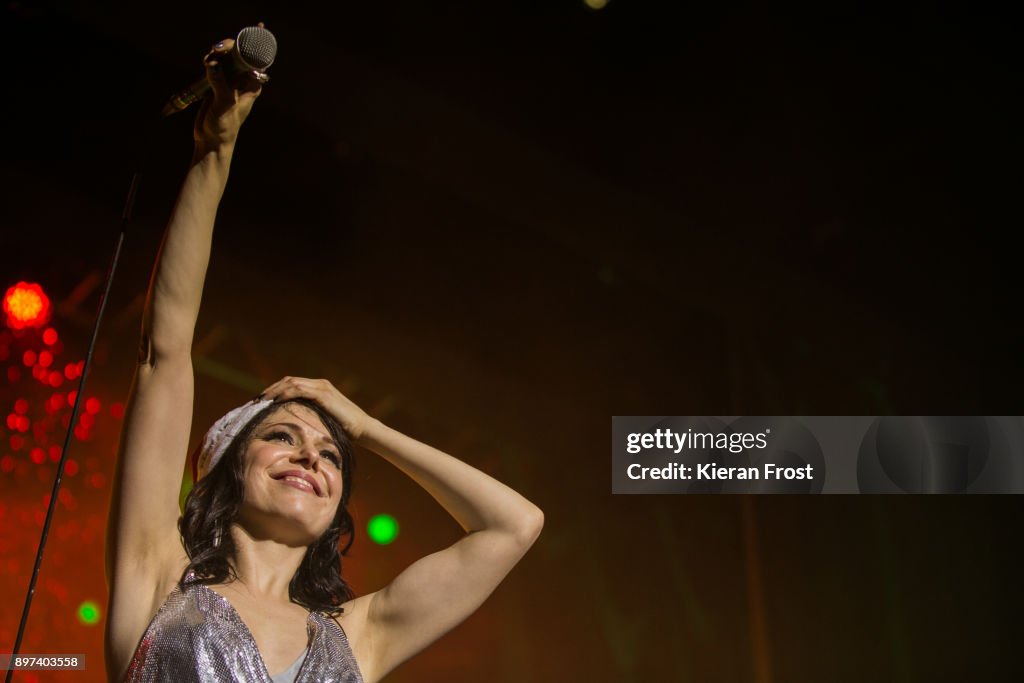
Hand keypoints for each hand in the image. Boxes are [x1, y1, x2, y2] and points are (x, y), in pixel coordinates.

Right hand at [193, 23, 267, 149]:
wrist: (210, 140)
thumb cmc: (225, 126)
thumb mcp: (224, 104)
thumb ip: (220, 83)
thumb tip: (213, 64)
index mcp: (252, 85)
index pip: (256, 60)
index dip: (254, 45)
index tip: (254, 32)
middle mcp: (242, 80)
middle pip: (238, 54)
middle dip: (228, 47)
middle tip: (218, 50)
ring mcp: (229, 80)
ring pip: (225, 57)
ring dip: (216, 53)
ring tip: (209, 59)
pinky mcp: (215, 82)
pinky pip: (213, 65)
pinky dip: (209, 60)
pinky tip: (206, 63)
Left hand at [261, 377, 373, 441]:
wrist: (362, 428)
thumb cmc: (344, 429)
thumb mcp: (324, 419)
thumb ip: (311, 415)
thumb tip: (294, 424)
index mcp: (319, 388)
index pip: (292, 384)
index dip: (275, 390)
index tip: (262, 401)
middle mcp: (319, 384)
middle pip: (288, 380)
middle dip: (271, 389)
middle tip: (256, 400)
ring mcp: (322, 387)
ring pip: (291, 383)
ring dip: (274, 391)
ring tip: (262, 401)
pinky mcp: (323, 394)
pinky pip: (299, 390)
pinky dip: (285, 394)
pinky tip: (275, 402)